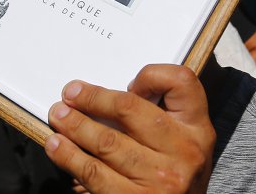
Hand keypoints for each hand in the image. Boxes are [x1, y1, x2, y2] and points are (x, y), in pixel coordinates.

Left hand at [45, 64, 214, 193]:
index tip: (128, 82)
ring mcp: (160, 180)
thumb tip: (110, 102)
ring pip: (106, 142)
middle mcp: (183, 152)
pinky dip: (70, 158)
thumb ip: (161, 116)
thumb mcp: (183, 144)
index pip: (181, 82)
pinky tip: (58, 148)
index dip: (151, 75)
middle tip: (70, 94)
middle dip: (93, 99)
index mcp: (197, 129)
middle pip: (129, 110)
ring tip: (58, 118)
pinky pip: (95, 174)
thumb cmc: (175, 177)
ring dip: (74, 126)